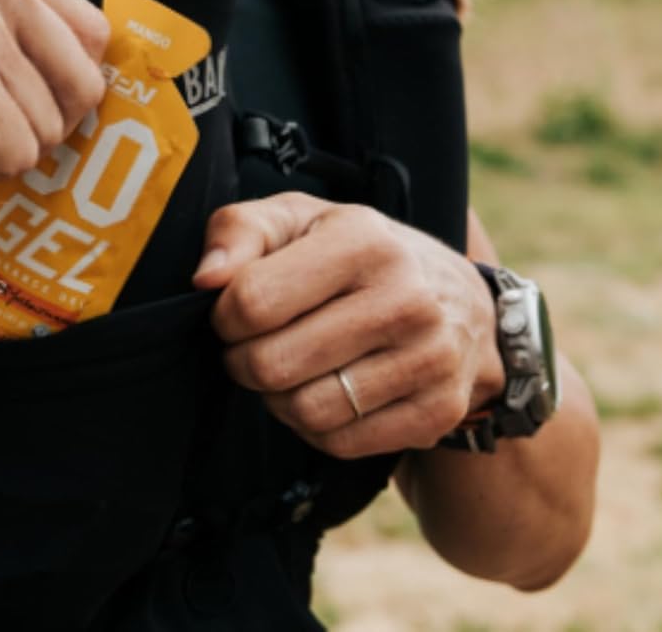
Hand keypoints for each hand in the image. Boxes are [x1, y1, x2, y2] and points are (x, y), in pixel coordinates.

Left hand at [193, 194, 504, 457]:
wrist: (456, 298)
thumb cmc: (352, 252)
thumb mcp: (297, 218)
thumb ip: (239, 232)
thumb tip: (205, 279)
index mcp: (363, 242)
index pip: (254, 301)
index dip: (224, 315)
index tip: (232, 312)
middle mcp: (406, 300)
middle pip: (273, 364)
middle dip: (243, 360)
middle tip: (251, 346)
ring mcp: (429, 359)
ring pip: (305, 411)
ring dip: (276, 397)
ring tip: (287, 367)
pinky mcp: (438, 411)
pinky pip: (341, 444)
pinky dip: (314, 427)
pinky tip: (322, 391)